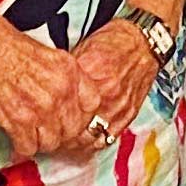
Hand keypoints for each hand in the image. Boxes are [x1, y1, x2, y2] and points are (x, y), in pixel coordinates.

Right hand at [0, 22, 96, 162]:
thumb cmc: (8, 46)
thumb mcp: (50, 54)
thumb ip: (65, 78)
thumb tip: (69, 99)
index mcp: (70, 72)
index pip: (92, 105)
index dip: (83, 115)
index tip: (73, 118)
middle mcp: (60, 91)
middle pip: (73, 129)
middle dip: (61, 133)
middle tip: (48, 131)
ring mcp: (41, 108)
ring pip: (52, 142)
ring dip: (41, 143)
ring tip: (31, 137)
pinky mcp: (18, 121)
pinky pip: (28, 148)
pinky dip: (21, 149)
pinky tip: (16, 143)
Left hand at [55, 24, 157, 153]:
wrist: (144, 43)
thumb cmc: (114, 42)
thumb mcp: (83, 48)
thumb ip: (68, 72)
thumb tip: (49, 87)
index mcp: (92, 71)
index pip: (63, 101)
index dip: (49, 112)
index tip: (41, 116)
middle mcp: (106, 91)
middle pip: (76, 124)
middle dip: (60, 131)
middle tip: (48, 132)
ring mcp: (119, 105)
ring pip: (91, 136)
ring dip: (76, 141)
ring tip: (64, 140)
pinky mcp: (129, 114)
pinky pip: (109, 138)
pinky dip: (95, 142)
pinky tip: (84, 140)